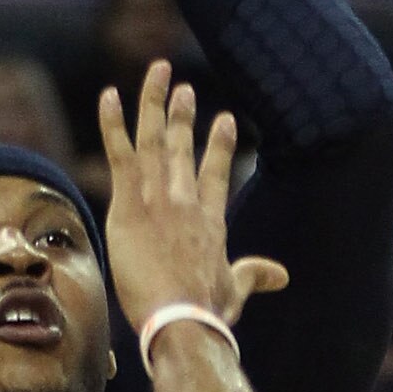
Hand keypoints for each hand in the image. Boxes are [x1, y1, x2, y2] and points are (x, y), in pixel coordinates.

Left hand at [99, 65, 289, 350]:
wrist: (182, 319)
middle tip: (184, 89)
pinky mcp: (130, 204)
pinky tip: (110, 95)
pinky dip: (114, 123)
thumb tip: (281, 276)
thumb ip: (254, 275)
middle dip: (184, 115)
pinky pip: (120, 152)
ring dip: (155, 102)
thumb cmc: (208, 313)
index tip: (225, 121)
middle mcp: (187, 201)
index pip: (216, 173)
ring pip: (155, 138)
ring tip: (158, 72)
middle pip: (184, 147)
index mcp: (211, 221)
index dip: (221, 146)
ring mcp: (159, 198)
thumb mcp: (235, 291)